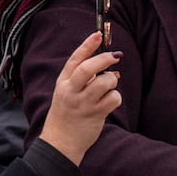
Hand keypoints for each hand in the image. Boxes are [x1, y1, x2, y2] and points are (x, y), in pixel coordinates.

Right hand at [36, 31, 121, 165]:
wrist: (60, 141)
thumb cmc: (67, 113)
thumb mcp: (68, 92)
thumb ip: (84, 80)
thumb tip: (110, 68)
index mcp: (63, 82)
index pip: (75, 59)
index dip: (87, 45)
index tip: (98, 34)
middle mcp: (71, 91)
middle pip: (87, 69)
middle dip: (104, 59)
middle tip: (115, 56)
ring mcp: (82, 103)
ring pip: (104, 83)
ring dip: (112, 81)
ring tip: (110, 85)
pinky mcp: (95, 115)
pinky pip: (113, 100)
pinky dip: (116, 97)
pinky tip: (110, 102)